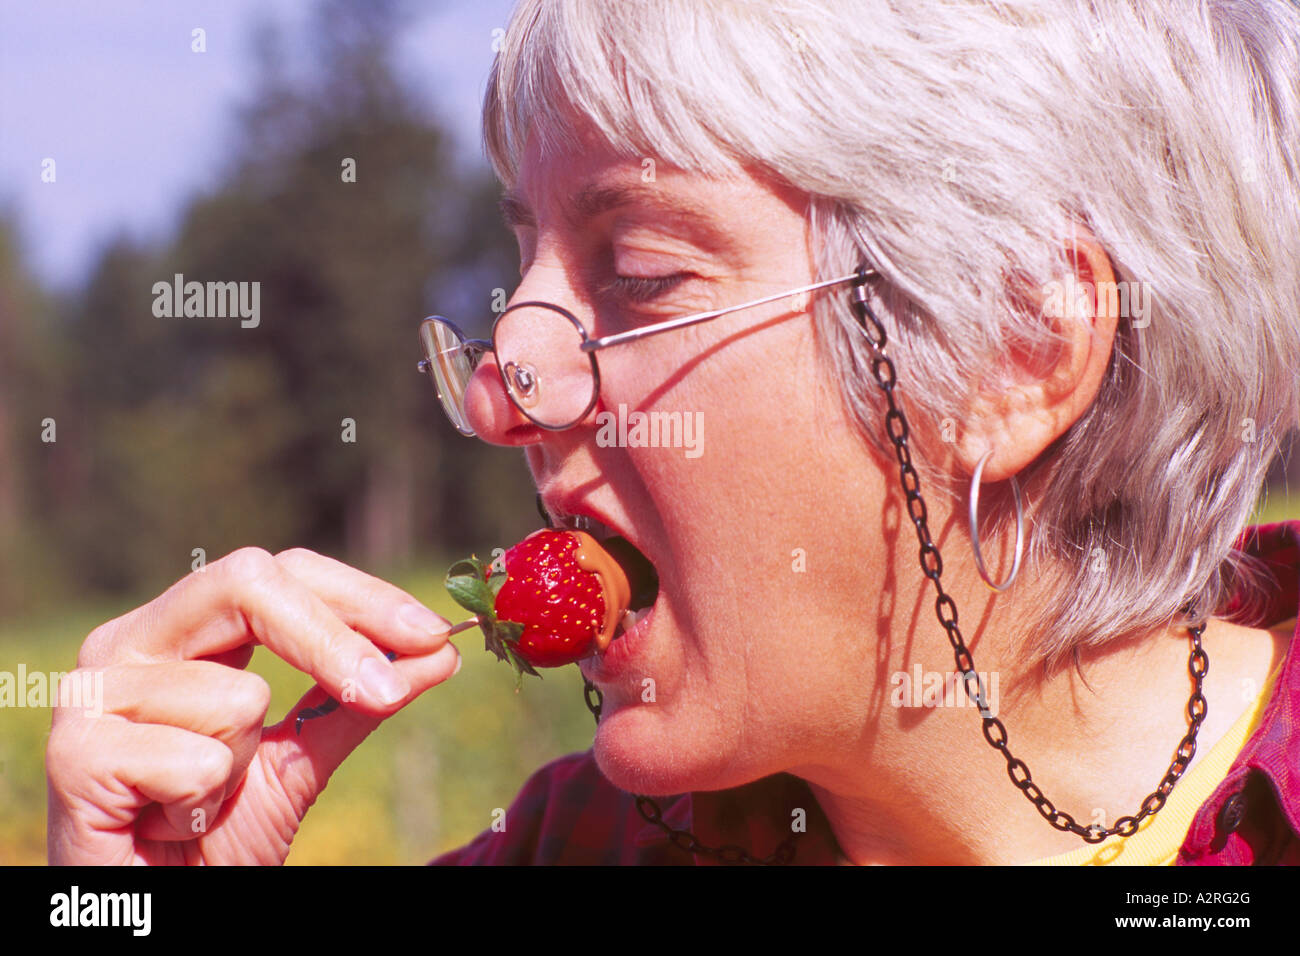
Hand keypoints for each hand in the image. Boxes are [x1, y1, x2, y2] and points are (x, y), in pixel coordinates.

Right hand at [46, 547, 459, 864]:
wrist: (154, 911)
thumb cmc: (215, 836)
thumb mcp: (302, 759)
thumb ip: (358, 701)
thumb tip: (439, 651)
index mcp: (181, 630)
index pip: (278, 573)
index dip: (359, 596)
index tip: (433, 633)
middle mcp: (129, 642)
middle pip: (248, 583)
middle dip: (335, 640)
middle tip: (389, 693)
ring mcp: (92, 692)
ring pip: (235, 695)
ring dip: (243, 768)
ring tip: (200, 802)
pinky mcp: (75, 754)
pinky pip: (196, 762)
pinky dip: (201, 807)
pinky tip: (165, 824)